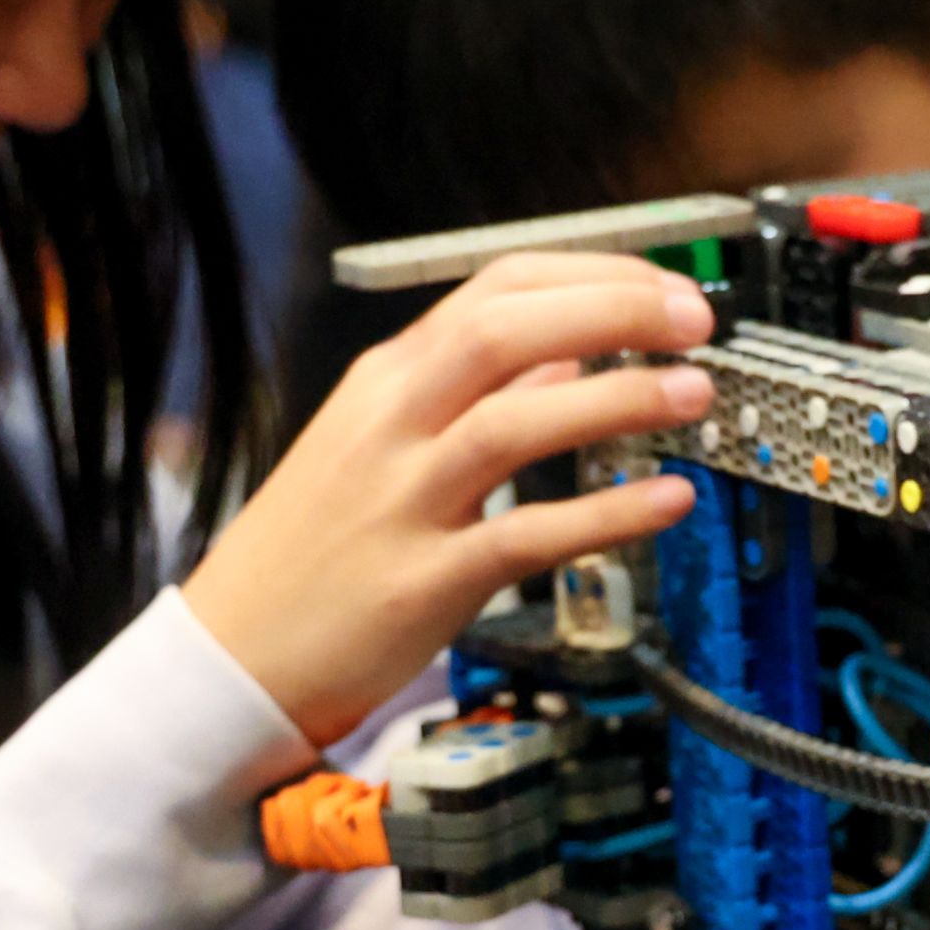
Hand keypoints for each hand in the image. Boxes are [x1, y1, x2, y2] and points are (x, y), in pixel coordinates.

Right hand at [181, 254, 714, 743]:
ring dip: (618, 399)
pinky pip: (526, 536)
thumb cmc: (315, 547)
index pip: (497, 288)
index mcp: (387, 379)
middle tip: (695, 321)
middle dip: (613, 311)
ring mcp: (404, 500)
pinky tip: (668, 499)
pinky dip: (606, 514)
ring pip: (516, 421)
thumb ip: (480, 392)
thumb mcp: (383, 440)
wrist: (234, 653)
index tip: (665, 286)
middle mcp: (392, 424)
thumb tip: (573, 349)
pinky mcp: (422, 581)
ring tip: (695, 394)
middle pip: (505, 330)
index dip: (594, 276)